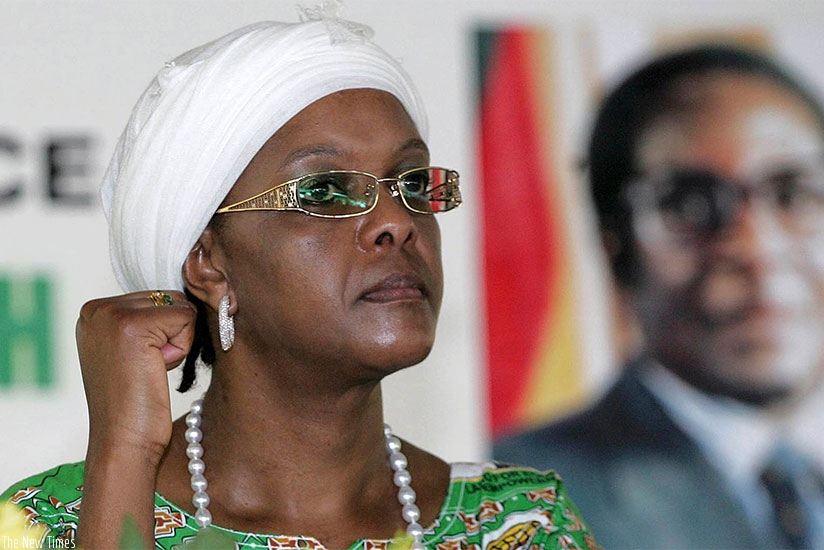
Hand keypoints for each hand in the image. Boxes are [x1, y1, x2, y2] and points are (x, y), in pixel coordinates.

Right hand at [76, 290, 197, 461]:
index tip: (141, 362)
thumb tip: (193, 290)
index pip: (159, 297)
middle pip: (171, 297)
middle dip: (172, 334)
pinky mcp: (132, 325)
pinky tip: (156, 369)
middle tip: (147, 368)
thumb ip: (148, 319)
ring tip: (150, 369)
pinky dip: (181, 347)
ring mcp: (111, 314)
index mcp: (94, 311)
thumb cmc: (135, 403)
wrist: (122, 442)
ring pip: (181, 306)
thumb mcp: (132, 350)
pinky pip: (187, 317)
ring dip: (177, 341)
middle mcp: (97, 307)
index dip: (164, 332)